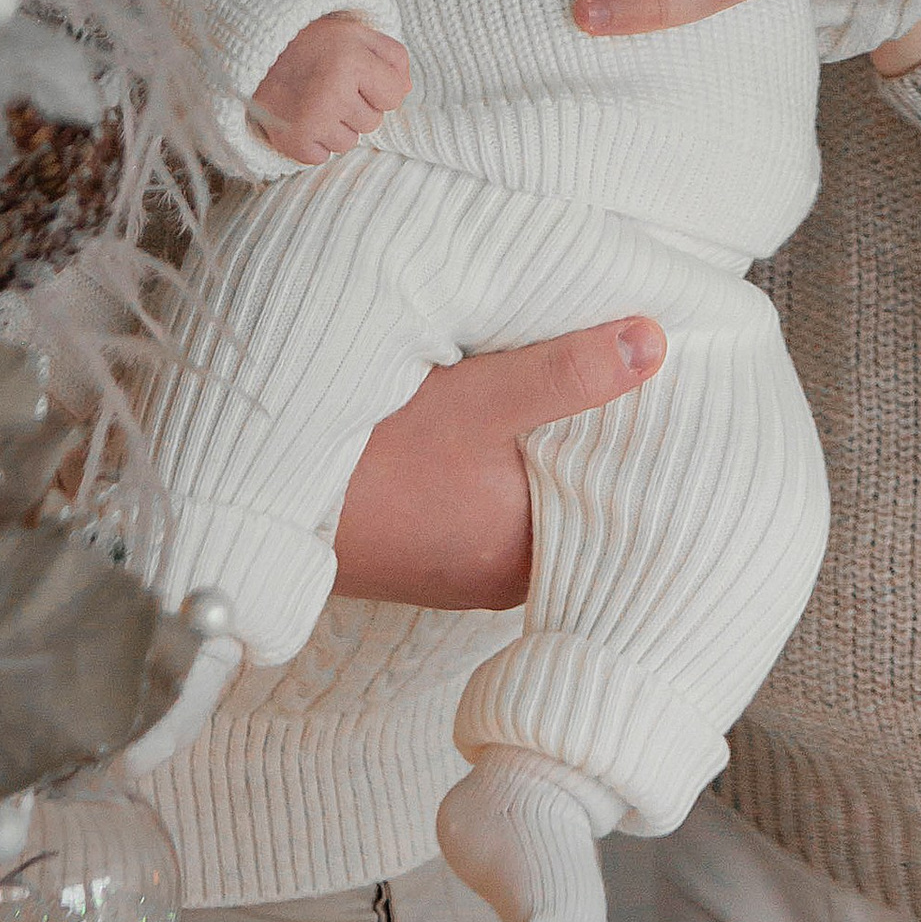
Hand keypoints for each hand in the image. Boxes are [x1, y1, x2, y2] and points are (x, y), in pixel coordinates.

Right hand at [251, 12, 410, 164]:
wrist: (253, 52)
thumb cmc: (311, 43)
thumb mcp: (355, 33)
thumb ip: (391, 56)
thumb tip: (406, 90)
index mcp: (352, 60)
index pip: (396, 95)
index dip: (379, 87)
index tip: (357, 75)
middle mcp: (333, 91)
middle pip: (372, 122)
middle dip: (356, 106)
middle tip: (328, 84)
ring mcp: (311, 119)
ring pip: (349, 143)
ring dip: (335, 126)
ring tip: (313, 100)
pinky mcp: (292, 141)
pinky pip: (322, 156)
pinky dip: (313, 142)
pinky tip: (300, 117)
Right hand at [331, 316, 667, 606]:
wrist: (249, 499)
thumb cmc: (369, 460)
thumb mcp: (478, 399)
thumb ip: (568, 372)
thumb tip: (654, 342)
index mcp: (530, 558)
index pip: (620, 502)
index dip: (643, 443)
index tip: (671, 390)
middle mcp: (502, 578)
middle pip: (578, 498)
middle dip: (597, 437)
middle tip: (629, 369)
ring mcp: (460, 567)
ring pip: (531, 497)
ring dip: (544, 444)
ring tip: (571, 377)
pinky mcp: (426, 548)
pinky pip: (490, 503)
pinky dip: (504, 460)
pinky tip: (503, 412)